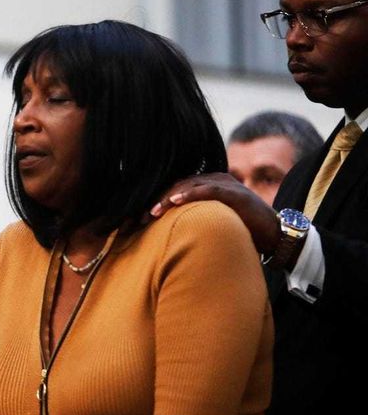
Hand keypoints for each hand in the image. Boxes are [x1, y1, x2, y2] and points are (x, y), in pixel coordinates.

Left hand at [148, 173, 279, 253]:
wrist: (275, 235)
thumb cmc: (242, 229)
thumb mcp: (214, 221)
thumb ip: (196, 218)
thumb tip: (172, 231)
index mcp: (209, 184)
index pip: (177, 188)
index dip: (158, 200)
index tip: (140, 216)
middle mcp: (216, 179)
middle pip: (178, 185)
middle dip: (158, 200)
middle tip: (140, 217)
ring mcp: (226, 184)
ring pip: (189, 185)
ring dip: (168, 199)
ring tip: (152, 212)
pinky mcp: (235, 193)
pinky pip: (209, 189)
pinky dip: (190, 193)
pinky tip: (175, 201)